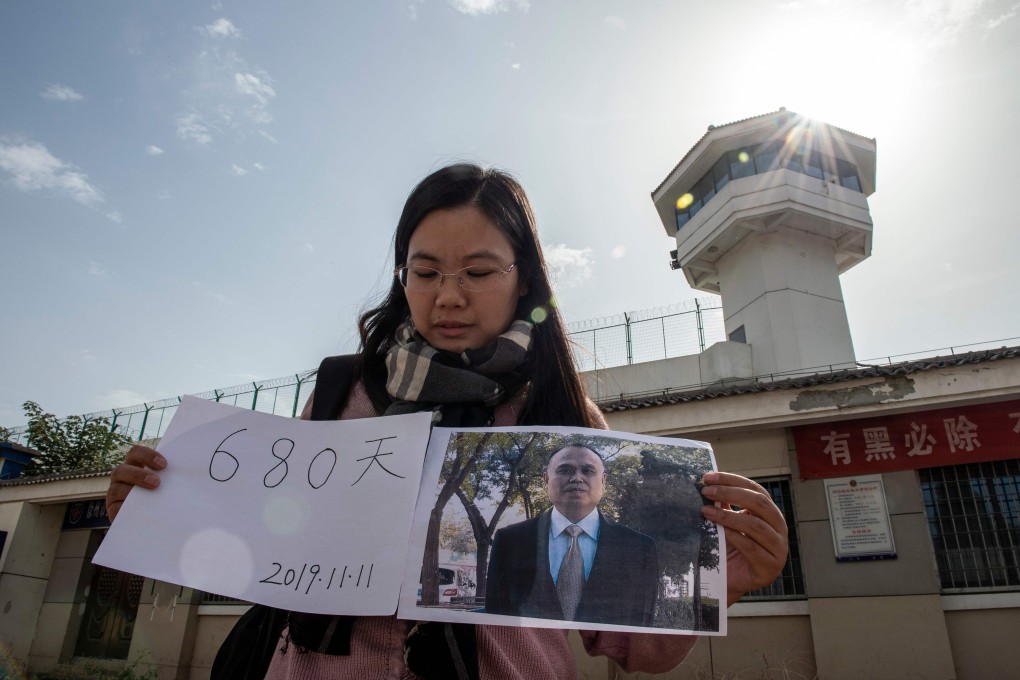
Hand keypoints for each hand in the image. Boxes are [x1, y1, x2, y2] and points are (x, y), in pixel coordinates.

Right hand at [106, 445, 166, 521]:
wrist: (149, 519)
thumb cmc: (162, 495)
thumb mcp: (166, 483)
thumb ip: (171, 476)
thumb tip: (194, 473)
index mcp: (134, 465)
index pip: (136, 453)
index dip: (147, 455)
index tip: (164, 465)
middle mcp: (122, 478)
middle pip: (121, 469)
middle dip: (138, 475)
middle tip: (157, 482)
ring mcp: (114, 494)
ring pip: (115, 490)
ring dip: (132, 493)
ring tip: (149, 499)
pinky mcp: (112, 510)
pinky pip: (115, 509)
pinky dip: (126, 509)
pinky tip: (141, 512)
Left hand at [700, 471, 787, 605]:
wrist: (730, 581)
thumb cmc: (730, 549)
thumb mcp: (727, 522)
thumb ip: (723, 504)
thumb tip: (708, 483)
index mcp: (770, 513)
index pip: (755, 489)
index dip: (732, 480)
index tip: (709, 477)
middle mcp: (779, 528)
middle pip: (758, 503)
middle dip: (730, 493)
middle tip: (706, 492)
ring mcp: (778, 549)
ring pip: (755, 525)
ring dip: (728, 516)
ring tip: (707, 512)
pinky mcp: (770, 568)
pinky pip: (752, 548)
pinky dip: (735, 537)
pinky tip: (720, 532)